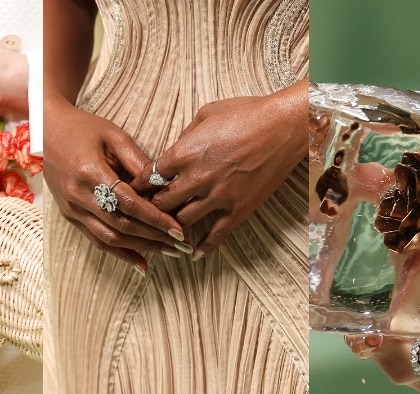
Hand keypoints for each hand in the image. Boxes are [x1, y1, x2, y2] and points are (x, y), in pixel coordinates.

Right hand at [43, 98, 186, 271]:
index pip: (129, 204)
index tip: (178, 230)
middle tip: (180, 245)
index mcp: (90, 173)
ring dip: (140, 248)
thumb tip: (165, 185)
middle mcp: (78, 196)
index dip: (156, 219)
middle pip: (121, 226)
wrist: (46, 131)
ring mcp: (72, 209)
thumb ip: (139, 161)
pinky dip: (120, 253)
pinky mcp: (70, 216)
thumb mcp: (114, 136)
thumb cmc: (83, 128)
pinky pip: (96, 240)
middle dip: (153, 238)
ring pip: (109, 239)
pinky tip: (141, 263)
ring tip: (167, 252)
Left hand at [131, 80, 308, 259]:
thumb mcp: (206, 114)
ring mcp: (218, 196)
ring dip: (174, 225)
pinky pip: (216, 234)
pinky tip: (194, 254)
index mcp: (184, 153)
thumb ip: (186, 136)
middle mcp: (196, 178)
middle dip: (154, 207)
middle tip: (149, 212)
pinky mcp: (238, 209)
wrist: (284, 126)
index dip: (140, 185)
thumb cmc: (246, 113)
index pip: (150, 176)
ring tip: (168, 229)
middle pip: (162, 203)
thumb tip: (176, 150)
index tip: (135, 190)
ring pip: (183, 221)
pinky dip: (204, 246)